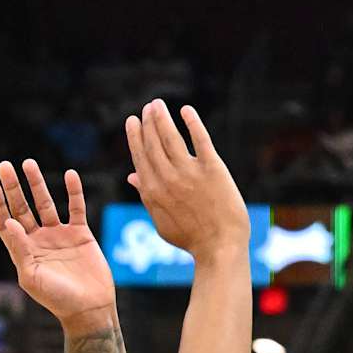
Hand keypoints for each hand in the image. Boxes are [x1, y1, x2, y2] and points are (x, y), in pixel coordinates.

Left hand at [0, 160, 114, 328]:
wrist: (89, 309)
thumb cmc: (57, 299)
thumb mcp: (32, 277)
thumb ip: (20, 249)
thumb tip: (10, 222)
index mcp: (23, 250)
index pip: (5, 221)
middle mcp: (38, 239)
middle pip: (22, 207)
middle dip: (13, 187)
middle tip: (4, 166)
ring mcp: (59, 235)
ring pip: (45, 203)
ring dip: (37, 183)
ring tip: (28, 163)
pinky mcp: (80, 235)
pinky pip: (76, 208)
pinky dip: (74, 192)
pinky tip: (70, 175)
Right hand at [123, 99, 249, 260]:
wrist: (220, 247)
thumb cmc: (192, 239)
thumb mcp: (162, 221)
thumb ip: (147, 197)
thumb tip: (132, 177)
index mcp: (153, 191)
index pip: (141, 156)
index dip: (135, 137)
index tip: (133, 121)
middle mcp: (168, 179)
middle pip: (154, 143)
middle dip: (148, 122)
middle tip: (148, 107)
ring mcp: (190, 173)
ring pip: (171, 138)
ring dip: (162, 118)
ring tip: (158, 105)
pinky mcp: (213, 170)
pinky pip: (200, 140)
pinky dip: (192, 123)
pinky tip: (186, 110)